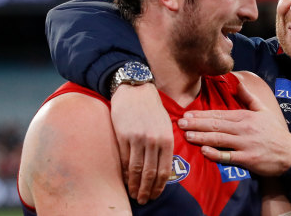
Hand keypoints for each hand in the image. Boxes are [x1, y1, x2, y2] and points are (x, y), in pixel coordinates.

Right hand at [110, 83, 172, 203]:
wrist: (135, 89)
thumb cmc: (152, 108)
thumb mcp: (166, 124)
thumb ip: (166, 144)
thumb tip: (164, 167)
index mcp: (167, 138)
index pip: (165, 169)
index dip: (159, 186)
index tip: (155, 195)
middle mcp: (154, 140)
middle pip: (150, 173)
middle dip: (146, 190)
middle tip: (143, 201)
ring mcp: (138, 138)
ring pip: (136, 169)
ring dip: (134, 185)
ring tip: (133, 195)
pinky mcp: (123, 136)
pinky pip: (123, 159)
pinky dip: (124, 173)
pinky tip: (124, 180)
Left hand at [178, 82, 290, 175]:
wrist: (290, 153)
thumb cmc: (275, 132)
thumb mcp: (264, 110)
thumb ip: (249, 97)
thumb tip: (238, 83)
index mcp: (245, 116)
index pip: (219, 114)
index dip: (202, 115)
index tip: (187, 114)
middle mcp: (243, 129)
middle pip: (216, 125)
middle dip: (197, 124)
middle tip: (180, 123)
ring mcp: (245, 144)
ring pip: (219, 139)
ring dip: (201, 137)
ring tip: (187, 135)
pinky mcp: (247, 159)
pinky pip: (229, 156)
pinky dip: (216, 154)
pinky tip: (204, 151)